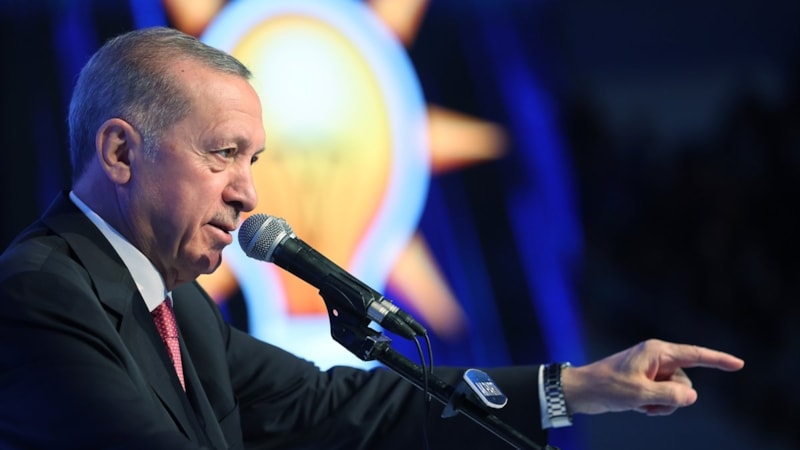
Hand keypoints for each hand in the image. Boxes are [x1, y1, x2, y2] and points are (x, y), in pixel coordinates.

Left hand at [561, 339, 743, 415]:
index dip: (718, 360)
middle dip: (673, 398)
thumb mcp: (640, 394)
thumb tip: (692, 395)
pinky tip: (636, 407)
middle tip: (648, 404)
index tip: (739, 364)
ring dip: (662, 405)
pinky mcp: (645, 381)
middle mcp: (656, 357)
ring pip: (675, 392)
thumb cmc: (607, 387)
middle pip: (684, 381)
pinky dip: (654, 406)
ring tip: (639, 406)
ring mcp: (650, 370)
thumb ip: (670, 395)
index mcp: (656, 352)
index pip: (695, 355)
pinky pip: (663, 397)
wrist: (582, 391)